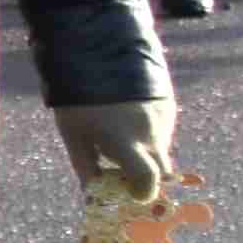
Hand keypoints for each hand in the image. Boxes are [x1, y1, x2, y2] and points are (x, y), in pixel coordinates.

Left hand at [57, 98, 177, 204]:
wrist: (100, 48)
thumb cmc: (77, 96)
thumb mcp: (73, 133)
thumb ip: (86, 167)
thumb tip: (94, 194)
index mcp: (125, 141)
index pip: (149, 181)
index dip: (144, 193)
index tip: (133, 195)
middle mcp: (150, 133)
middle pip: (160, 171)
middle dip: (146, 176)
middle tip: (123, 170)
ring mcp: (163, 118)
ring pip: (161, 149)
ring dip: (145, 151)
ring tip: (118, 131)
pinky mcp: (169, 106)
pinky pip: (163, 130)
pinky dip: (148, 132)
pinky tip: (128, 116)